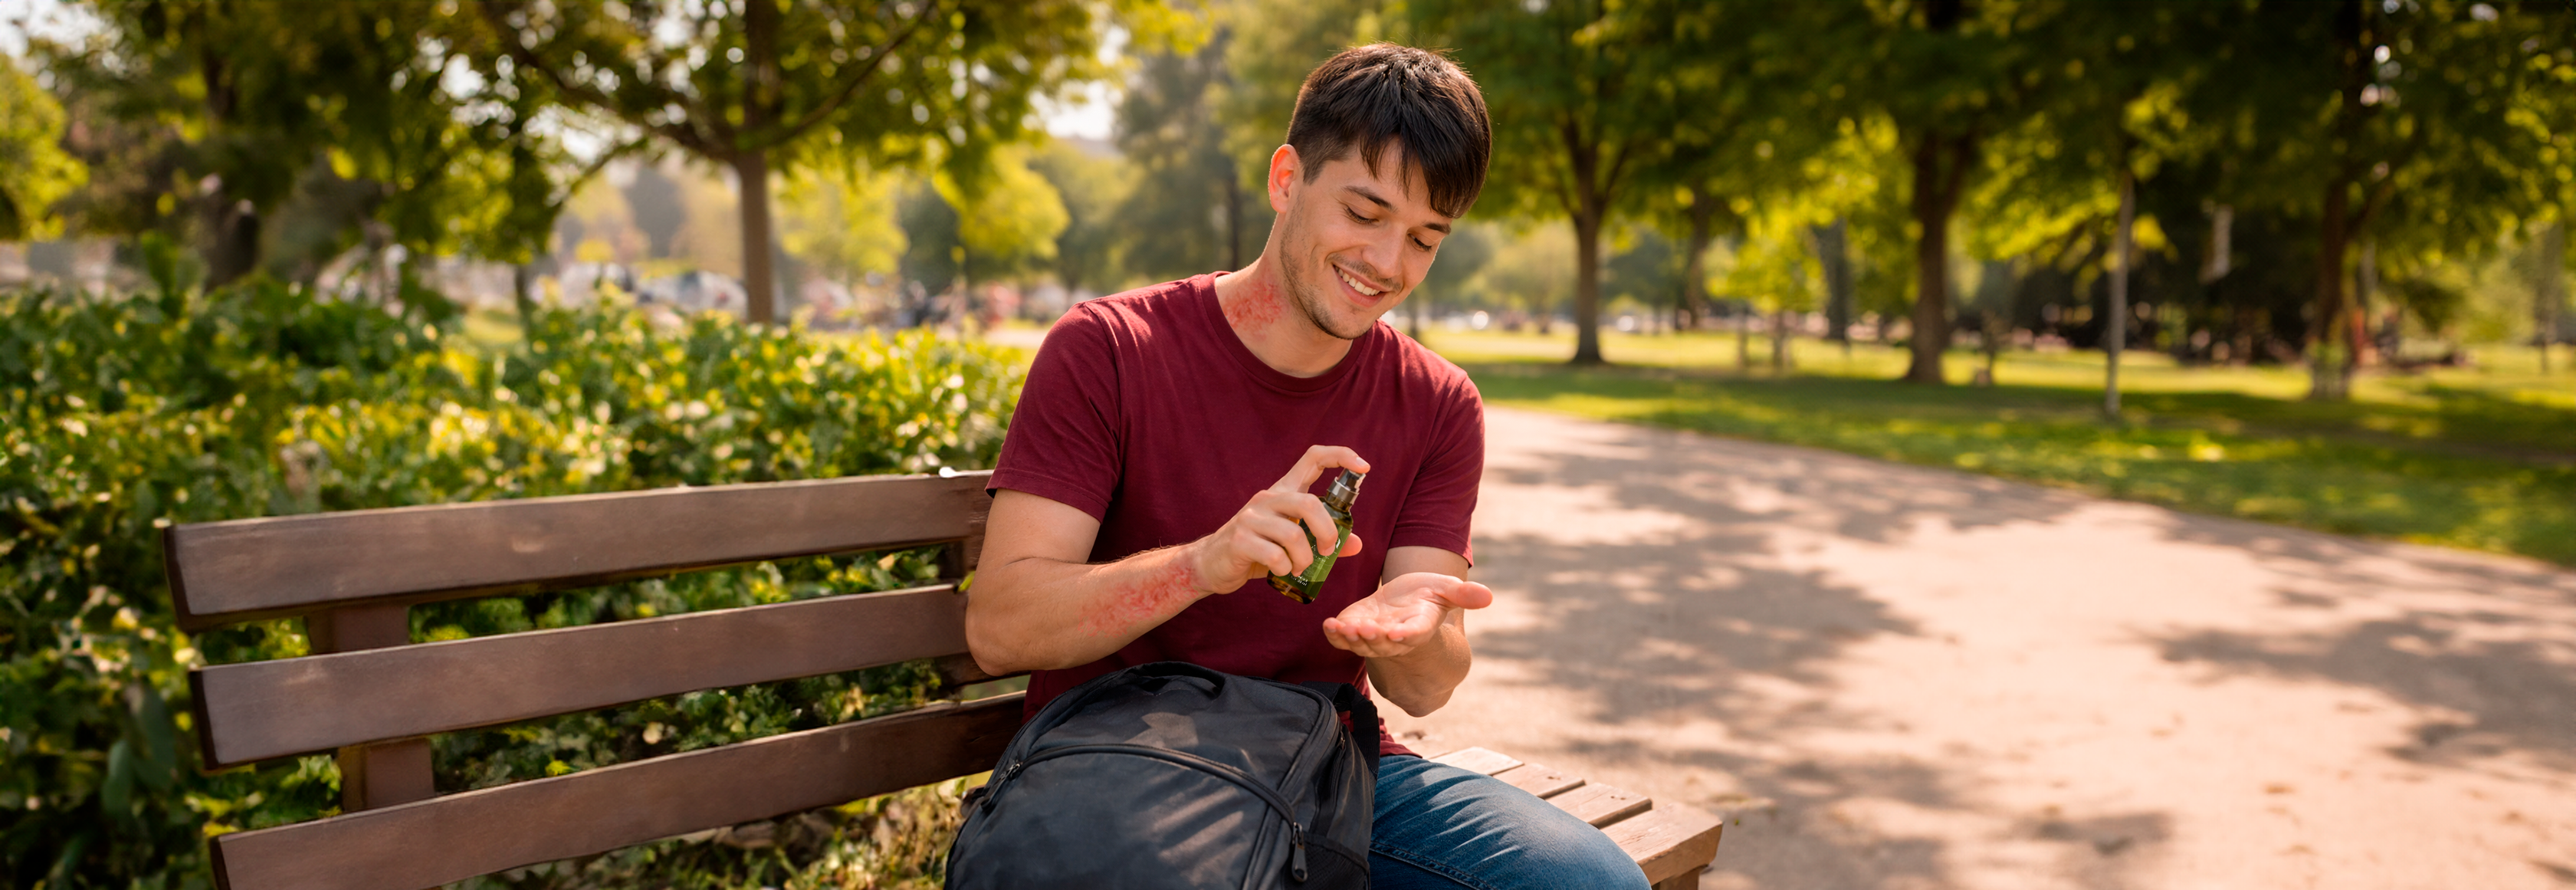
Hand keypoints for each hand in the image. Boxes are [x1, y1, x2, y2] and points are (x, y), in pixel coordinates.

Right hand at [1188, 445, 1369, 591]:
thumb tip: (1356, 543)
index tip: (1364, 467)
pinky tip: (1282, 572)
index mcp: (1283, 492)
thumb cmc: (1256, 550)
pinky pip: (1274, 555)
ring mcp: (1251, 517)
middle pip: (1309, 503)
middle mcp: (1268, 498)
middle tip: (1326, 551)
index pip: (1313, 458)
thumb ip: (1321, 539)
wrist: (1211, 564)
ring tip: (1300, 568)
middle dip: (1327, 532)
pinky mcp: (1239, 540)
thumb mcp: (1291, 543)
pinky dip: (1285, 568)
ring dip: (1304, 558)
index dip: (1341, 456)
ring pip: (1293, 534)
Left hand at [1323, 572, 1492, 657]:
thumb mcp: (1446, 590)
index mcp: (1419, 627)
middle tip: (1365, 630)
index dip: (1406, 635)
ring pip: (1362, 643)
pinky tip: (1328, 624)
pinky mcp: (1354, 629)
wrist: (1405, 602)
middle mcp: (1395, 637)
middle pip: (1384, 643)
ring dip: (1352, 637)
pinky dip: (1334, 634)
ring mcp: (1373, 636)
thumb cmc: (1427, 596)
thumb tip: (1489, 597)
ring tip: (1343, 627)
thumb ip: (1463, 595)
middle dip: (1374, 638)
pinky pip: (1343, 638)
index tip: (1398, 633)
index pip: (1414, 634)